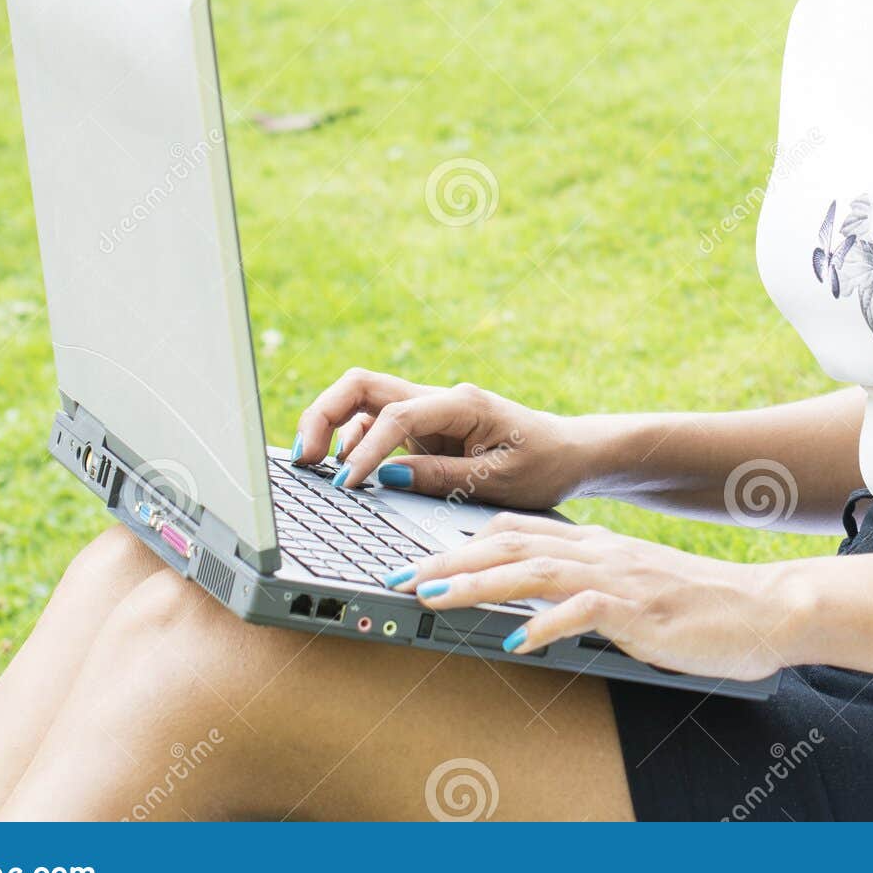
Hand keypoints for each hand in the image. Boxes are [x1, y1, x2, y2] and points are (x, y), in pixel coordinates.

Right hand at [292, 369, 588, 508]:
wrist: (568, 454)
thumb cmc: (542, 464)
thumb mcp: (498, 480)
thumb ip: (441, 478)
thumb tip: (386, 477)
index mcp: (460, 403)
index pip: (394, 416)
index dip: (364, 451)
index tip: (346, 486)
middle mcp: (437, 400)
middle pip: (361, 386)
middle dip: (323, 414)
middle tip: (304, 459)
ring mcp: (426, 414)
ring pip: (361, 403)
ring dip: (332, 429)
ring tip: (316, 470)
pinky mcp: (422, 432)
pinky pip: (375, 428)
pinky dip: (352, 445)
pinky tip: (344, 473)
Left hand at [384, 512, 792, 681]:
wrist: (764, 608)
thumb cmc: (699, 607)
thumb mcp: (632, 588)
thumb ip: (586, 588)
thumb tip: (533, 608)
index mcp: (595, 543)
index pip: (515, 529)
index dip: (460, 542)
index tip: (416, 557)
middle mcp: (599, 550)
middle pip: (509, 543)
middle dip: (447, 560)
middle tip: (400, 576)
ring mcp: (618, 577)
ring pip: (532, 569)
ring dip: (475, 584)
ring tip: (431, 599)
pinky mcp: (639, 609)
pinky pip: (580, 611)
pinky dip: (542, 626)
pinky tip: (512, 643)